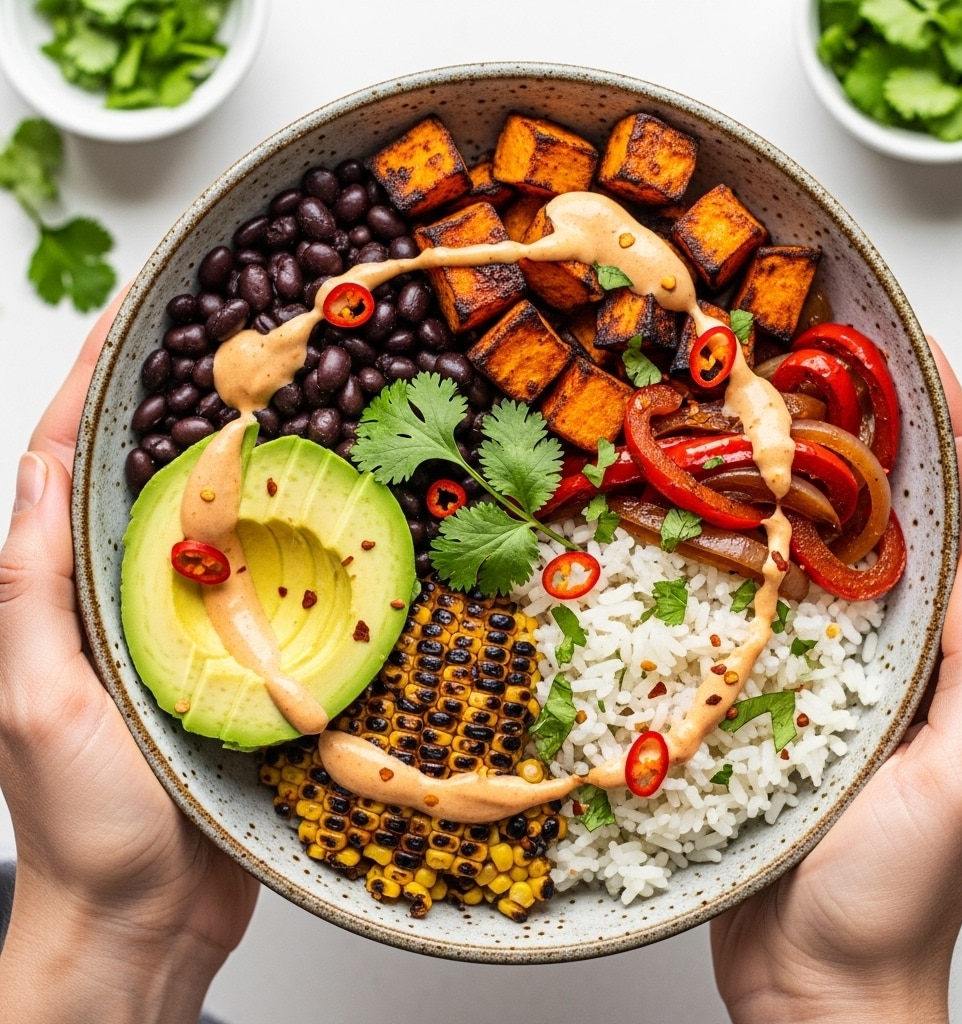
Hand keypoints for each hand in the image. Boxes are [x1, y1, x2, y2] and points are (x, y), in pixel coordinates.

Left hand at [0, 295, 258, 1023]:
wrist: (149, 914)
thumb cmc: (83, 821)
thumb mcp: (34, 701)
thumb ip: (30, 590)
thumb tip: (44, 471)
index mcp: (62, 594)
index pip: (67, 466)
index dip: (92, 385)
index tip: (129, 315)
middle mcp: (125, 599)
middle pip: (145, 478)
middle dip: (172, 401)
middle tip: (222, 336)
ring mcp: (188, 629)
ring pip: (215, 525)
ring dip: (241, 459)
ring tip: (284, 397)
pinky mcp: (241, 661)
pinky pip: (269, 585)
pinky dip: (292, 536)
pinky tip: (328, 506)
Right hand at [710, 340, 961, 1022]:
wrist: (815, 980)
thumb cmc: (894, 897)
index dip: (952, 438)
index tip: (918, 361)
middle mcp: (903, 658)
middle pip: (893, 527)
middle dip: (870, 442)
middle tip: (823, 370)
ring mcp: (835, 677)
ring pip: (820, 563)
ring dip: (799, 492)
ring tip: (760, 425)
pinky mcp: (774, 702)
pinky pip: (760, 618)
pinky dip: (742, 566)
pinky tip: (705, 530)